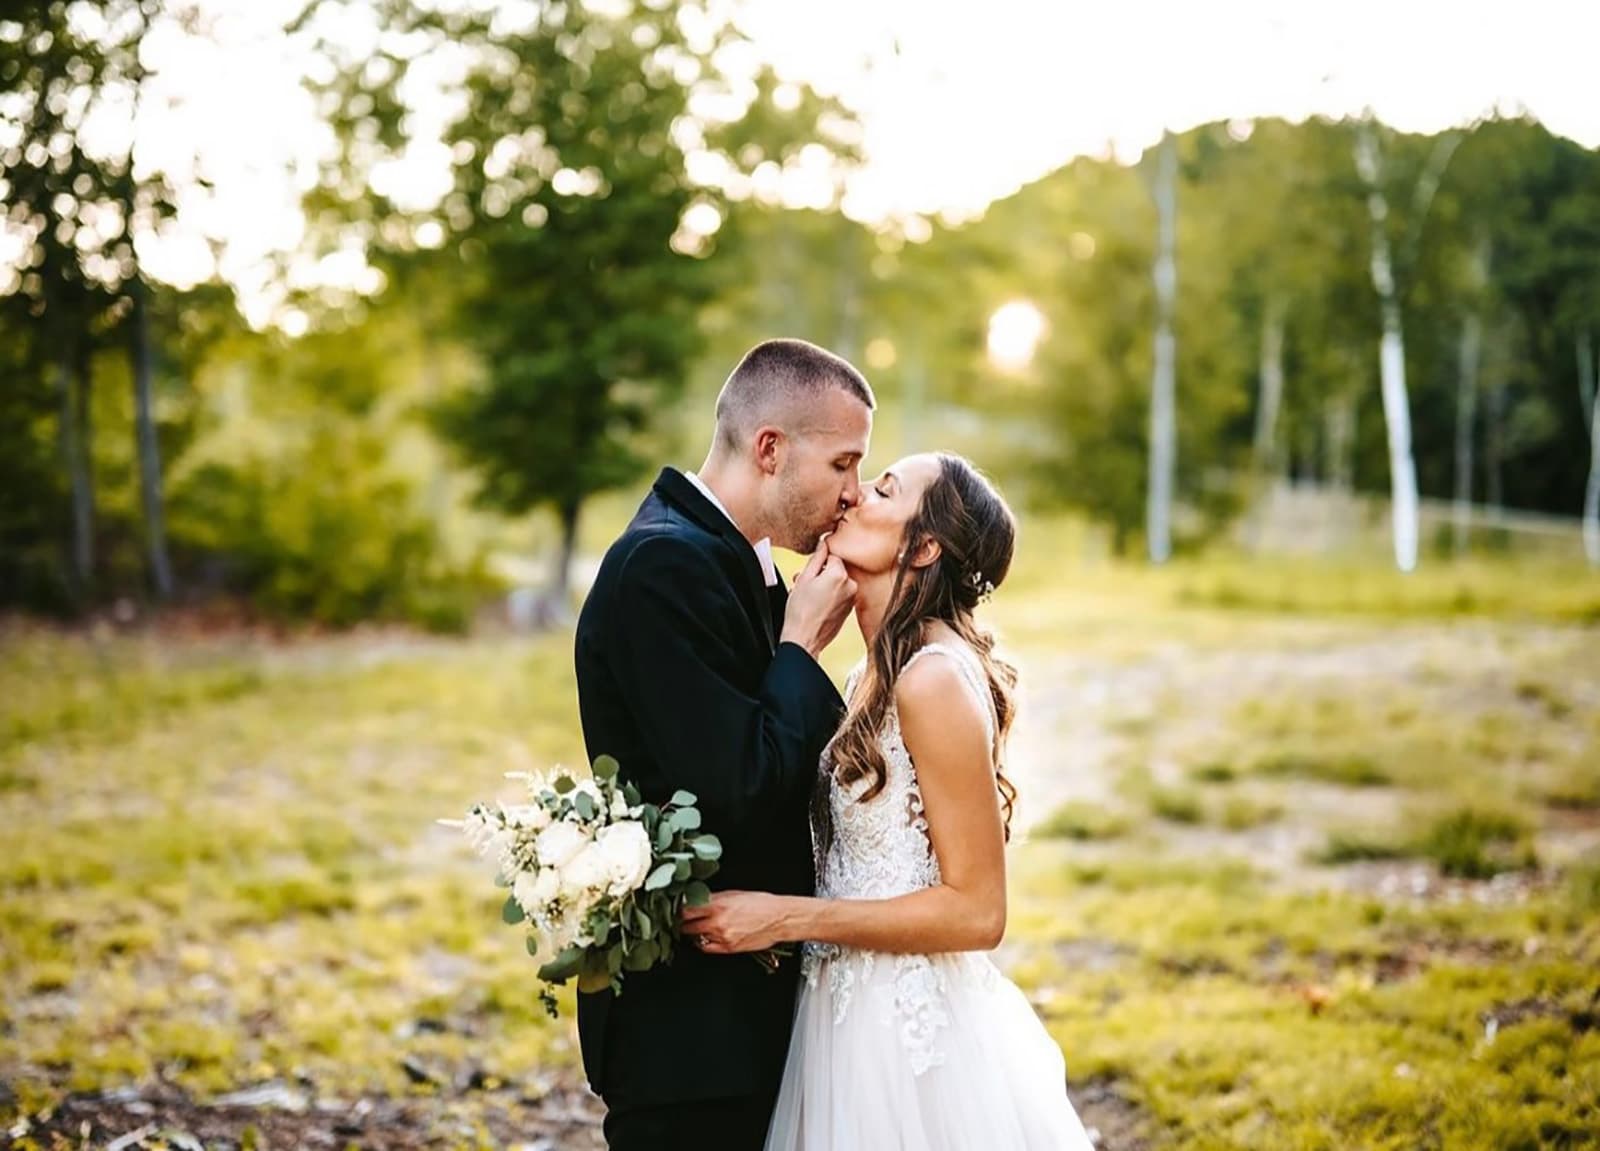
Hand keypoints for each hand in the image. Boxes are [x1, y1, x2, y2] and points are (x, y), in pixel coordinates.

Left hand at [680, 891, 790, 954]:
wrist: (779, 918)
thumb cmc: (761, 903)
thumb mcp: (734, 893)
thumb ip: (714, 898)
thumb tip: (698, 900)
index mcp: (718, 904)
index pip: (687, 909)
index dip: (678, 909)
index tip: (675, 909)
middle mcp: (717, 921)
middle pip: (687, 924)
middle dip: (682, 922)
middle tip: (680, 919)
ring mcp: (722, 936)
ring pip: (695, 936)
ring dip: (693, 932)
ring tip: (695, 926)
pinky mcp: (728, 948)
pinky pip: (706, 948)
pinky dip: (702, 942)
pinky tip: (704, 937)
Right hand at [780, 536, 855, 658]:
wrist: (804, 640)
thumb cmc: (800, 611)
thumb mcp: (804, 578)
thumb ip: (817, 557)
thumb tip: (824, 542)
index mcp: (840, 574)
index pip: (831, 555)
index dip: (817, 562)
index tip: (809, 571)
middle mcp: (851, 585)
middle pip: (836, 568)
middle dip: (820, 573)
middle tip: (804, 584)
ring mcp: (852, 598)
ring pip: (837, 582)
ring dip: (824, 584)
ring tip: (808, 596)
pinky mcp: (850, 609)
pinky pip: (840, 594)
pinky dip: (829, 595)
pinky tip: (816, 604)